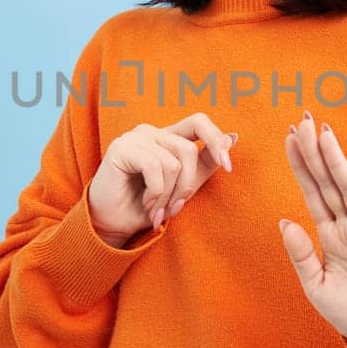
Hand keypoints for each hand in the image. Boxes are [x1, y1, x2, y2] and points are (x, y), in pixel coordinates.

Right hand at [88, 112, 236, 246]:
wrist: (114, 225)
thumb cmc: (146, 206)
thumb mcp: (183, 187)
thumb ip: (205, 164)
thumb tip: (233, 137)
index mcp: (168, 137)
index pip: (199, 122)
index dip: (216, 140)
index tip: (228, 167)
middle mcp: (152, 132)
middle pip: (188, 149)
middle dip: (187, 186)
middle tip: (175, 208)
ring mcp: (136, 138)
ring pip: (173, 163)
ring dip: (168, 195)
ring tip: (156, 209)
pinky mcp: (122, 148)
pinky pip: (155, 167)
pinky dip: (156, 192)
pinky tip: (146, 203)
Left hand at [278, 110, 346, 347]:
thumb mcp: (316, 286)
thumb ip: (301, 254)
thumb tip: (284, 222)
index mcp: (330, 233)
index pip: (312, 190)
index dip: (301, 165)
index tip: (290, 139)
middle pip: (328, 180)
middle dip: (315, 151)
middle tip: (303, 122)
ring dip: (336, 159)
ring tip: (323, 134)